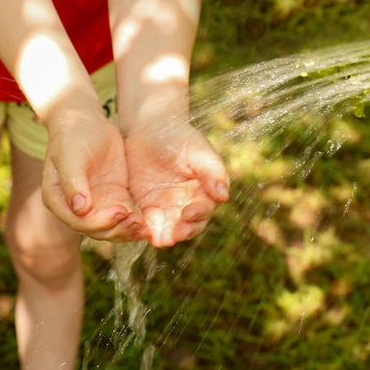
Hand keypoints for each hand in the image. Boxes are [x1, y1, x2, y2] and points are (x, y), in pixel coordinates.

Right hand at [41, 108, 150, 241]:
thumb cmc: (73, 135)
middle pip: (96, 229)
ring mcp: (95, 205)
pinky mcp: (113, 199)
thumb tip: (79, 208)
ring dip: (127, 231)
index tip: (120, 211)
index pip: (78, 221)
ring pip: (111, 228)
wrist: (86, 121)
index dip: (99, 222)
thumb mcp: (71, 155)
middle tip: (138, 223)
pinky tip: (147, 223)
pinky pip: (123, 217)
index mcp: (58, 200)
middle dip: (117, 229)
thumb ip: (73, 181)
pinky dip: (134, 223)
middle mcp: (75, 208)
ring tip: (145, 227)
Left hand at [125, 120, 229, 247]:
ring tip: (161, 240)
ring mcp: (169, 206)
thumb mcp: (197, 151)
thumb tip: (223, 196)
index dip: (198, 214)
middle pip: (190, 224)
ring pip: (170, 228)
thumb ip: (211, 172)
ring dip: (167, 236)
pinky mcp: (150, 207)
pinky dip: (149, 231)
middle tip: (176, 235)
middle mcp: (189, 202)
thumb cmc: (179, 136)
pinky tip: (146, 234)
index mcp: (205, 190)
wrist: (149, 128)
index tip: (189, 213)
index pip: (204, 208)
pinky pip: (151, 223)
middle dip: (184, 231)